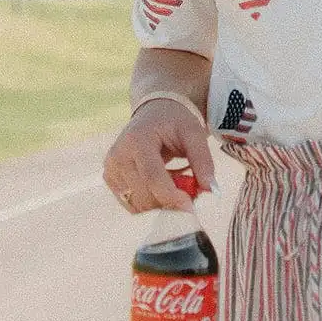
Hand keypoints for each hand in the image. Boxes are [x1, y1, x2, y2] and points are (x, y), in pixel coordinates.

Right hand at [102, 103, 216, 214]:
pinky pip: (132, 203)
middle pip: (144, 194)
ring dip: (162, 202)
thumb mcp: (193, 133)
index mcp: (137, 140)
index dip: (171, 196)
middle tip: (192, 194)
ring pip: (138, 204)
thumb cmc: (174, 121)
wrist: (153, 113)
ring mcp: (110, 168)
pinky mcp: (110, 179)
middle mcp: (118, 155)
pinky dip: (151, 201)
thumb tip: (211, 190)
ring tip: (177, 182)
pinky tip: (162, 184)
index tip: (190, 208)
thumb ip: (203, 160)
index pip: (152, 177)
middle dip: (170, 202)